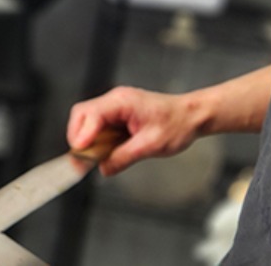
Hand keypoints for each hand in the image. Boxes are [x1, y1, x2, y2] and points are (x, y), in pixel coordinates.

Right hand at [66, 86, 204, 175]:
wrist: (191, 116)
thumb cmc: (177, 124)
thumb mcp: (151, 145)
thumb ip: (124, 157)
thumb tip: (103, 168)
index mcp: (122, 102)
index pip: (90, 115)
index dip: (82, 136)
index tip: (80, 155)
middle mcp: (115, 101)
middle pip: (81, 115)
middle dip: (78, 138)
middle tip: (82, 162)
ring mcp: (115, 107)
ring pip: (87, 121)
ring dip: (87, 141)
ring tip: (94, 160)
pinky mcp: (117, 116)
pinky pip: (98, 127)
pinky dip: (96, 141)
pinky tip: (105, 153)